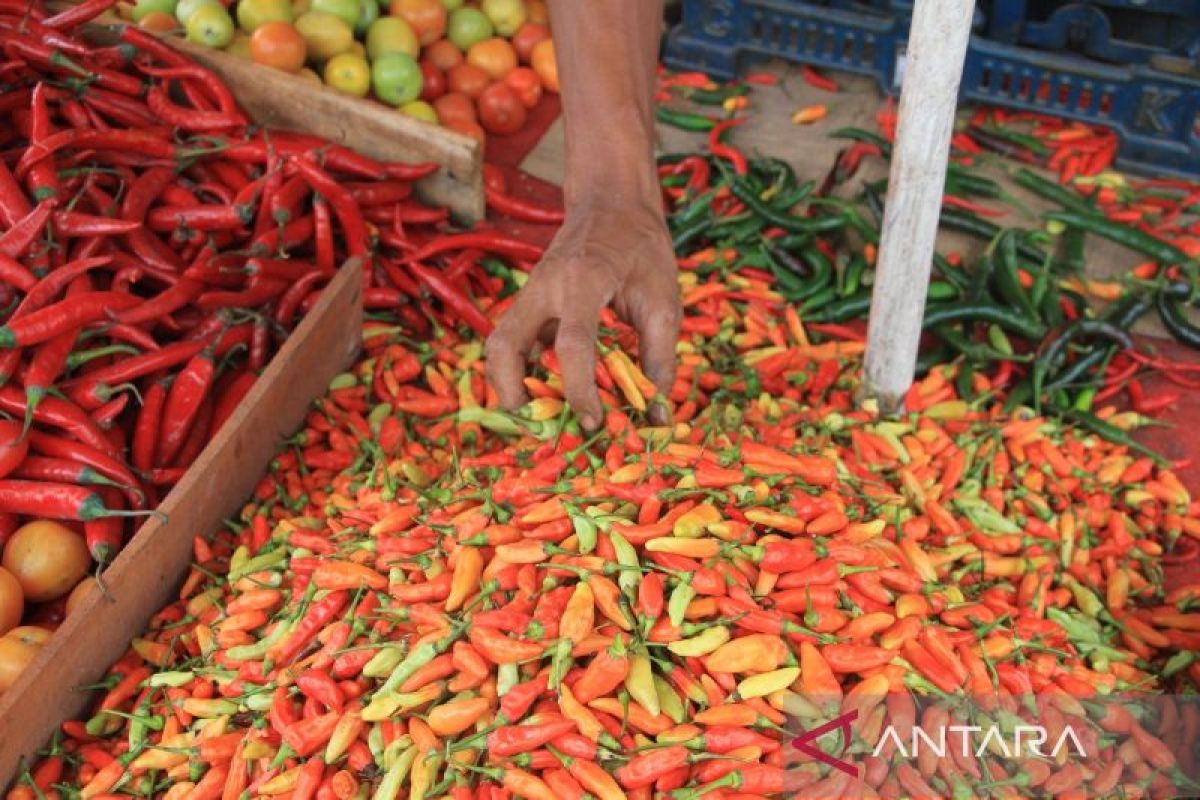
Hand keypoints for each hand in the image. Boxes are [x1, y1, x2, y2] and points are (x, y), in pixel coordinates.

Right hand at [485, 198, 679, 429]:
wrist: (613, 202)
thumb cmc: (643, 248)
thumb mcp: (664, 300)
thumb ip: (659, 358)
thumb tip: (655, 413)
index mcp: (583, 280)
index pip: (572, 344)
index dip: (580, 389)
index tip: (593, 421)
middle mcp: (544, 286)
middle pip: (504, 346)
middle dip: (512, 393)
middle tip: (539, 426)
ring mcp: (530, 293)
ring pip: (497, 344)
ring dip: (506, 384)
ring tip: (534, 414)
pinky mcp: (529, 302)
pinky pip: (512, 340)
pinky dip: (519, 370)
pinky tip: (543, 391)